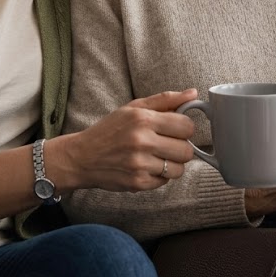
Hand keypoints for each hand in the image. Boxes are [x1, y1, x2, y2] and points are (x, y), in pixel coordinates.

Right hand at [52, 90, 196, 193]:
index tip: (175, 130)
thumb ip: (165, 100)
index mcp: (143, 119)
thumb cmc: (109, 130)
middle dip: (180, 148)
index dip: (184, 129)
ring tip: (155, 157)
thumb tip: (193, 93)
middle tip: (165, 145)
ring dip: (171, 164)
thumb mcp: (133, 108)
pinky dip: (159, 176)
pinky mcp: (138, 183)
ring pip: (179, 169)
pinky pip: (165, 181)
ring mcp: (140, 164)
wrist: (82, 157)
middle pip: (187, 150)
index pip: (187, 126)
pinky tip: (145, 167)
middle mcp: (142, 141)